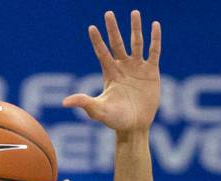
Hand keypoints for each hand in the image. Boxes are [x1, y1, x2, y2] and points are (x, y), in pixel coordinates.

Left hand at [63, 10, 160, 132]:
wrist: (134, 127)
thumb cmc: (114, 120)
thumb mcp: (98, 111)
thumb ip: (84, 103)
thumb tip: (65, 102)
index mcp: (109, 74)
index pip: (102, 53)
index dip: (97, 41)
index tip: (91, 27)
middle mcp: (122, 67)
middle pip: (117, 43)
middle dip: (113, 29)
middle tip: (108, 13)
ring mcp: (137, 68)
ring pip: (136, 43)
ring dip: (135, 28)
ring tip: (135, 12)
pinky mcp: (151, 71)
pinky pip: (153, 51)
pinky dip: (155, 39)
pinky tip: (155, 25)